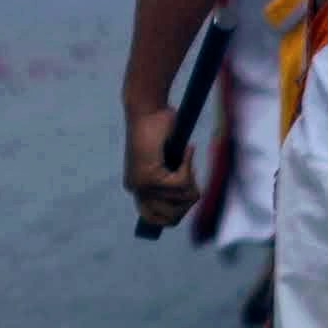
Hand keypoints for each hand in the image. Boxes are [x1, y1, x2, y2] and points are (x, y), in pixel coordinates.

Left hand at [123, 100, 193, 232]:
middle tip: (191, 174)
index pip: (157, 219)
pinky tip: (187, 149)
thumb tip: (190, 201)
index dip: (177, 213)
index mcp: (136, 187)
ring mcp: (141, 186)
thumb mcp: (167, 161)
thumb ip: (172, 182)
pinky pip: (182, 183)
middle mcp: (135, 190)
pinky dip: (190, 164)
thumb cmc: (161, 128)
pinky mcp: (149, 177)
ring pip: (182, 198)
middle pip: (173, 217)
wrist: (148, 108)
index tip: (188, 197)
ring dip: (192, 178)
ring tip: (186, 157)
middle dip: (188, 199)